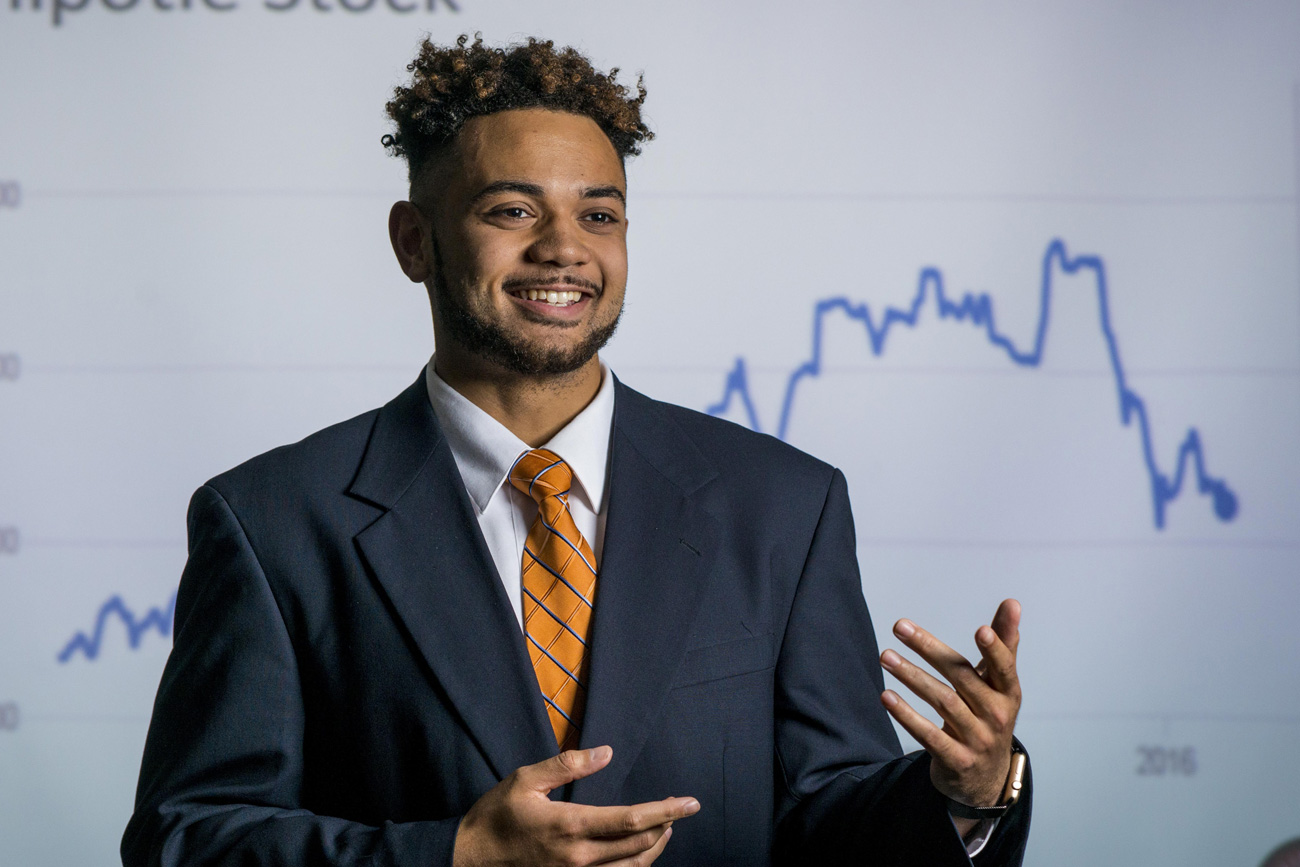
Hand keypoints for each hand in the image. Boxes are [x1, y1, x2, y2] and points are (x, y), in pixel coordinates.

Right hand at [452, 746, 699, 866]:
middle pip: (639, 847)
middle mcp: (579, 858)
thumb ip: (567, 765)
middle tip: (678, 810)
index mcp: (571, 826)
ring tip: (664, 830)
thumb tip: (606, 753)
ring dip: (654, 850)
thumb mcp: (526, 780)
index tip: (691, 802)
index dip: (666, 811)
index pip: (632, 820)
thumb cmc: (495, 816)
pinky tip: (637, 855)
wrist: (468, 860)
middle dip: (665, 827)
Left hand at [878, 599, 1022, 812]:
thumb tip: (1013, 602)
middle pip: (961, 678)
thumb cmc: (990, 715)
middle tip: (900, 626)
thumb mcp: (999, 684)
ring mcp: (977, 739)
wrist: (986, 777)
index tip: (981, 630)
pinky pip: (929, 735)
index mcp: (1008, 692)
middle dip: (929, 649)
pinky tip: (886, 697)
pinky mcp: (956, 760)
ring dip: (911, 676)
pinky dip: (907, 716)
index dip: (995, 650)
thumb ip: (1003, 643)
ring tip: (885, 656)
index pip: (1003, 668)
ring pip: (943, 702)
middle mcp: (997, 715)